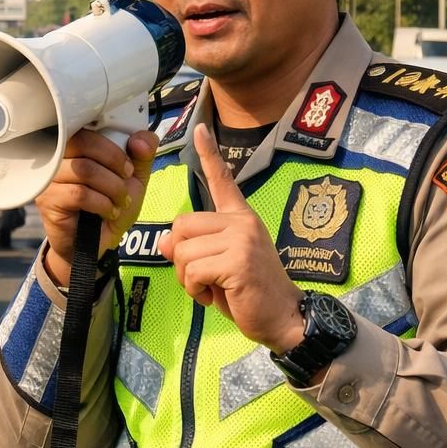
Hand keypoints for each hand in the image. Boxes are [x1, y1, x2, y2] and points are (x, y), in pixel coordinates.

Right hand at [37, 128, 158, 286]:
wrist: (96, 244)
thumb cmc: (110, 206)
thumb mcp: (133, 179)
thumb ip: (142, 155)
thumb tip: (141, 138)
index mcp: (75, 145)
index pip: (87, 128)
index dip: (112, 144)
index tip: (129, 164)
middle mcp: (56, 157)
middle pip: (83, 142)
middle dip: (114, 162)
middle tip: (126, 180)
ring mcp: (49, 178)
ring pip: (84, 170)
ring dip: (112, 187)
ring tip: (119, 201)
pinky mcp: (48, 201)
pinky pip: (79, 194)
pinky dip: (102, 204)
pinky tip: (108, 212)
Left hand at [160, 124, 304, 351]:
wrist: (282, 318)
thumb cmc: (249, 293)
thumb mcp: (215, 267)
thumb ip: (192, 249)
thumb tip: (164, 242)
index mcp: (240, 218)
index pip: (222, 180)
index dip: (209, 154)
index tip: (200, 129)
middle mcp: (241, 222)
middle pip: (180, 226)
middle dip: (180, 258)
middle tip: (203, 278)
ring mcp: (241, 239)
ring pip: (182, 252)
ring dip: (188, 279)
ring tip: (214, 288)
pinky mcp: (237, 260)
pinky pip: (192, 272)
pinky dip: (196, 290)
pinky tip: (218, 295)